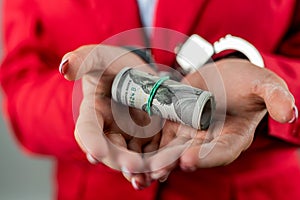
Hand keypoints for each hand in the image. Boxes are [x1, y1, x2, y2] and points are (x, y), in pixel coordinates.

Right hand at [59, 44, 159, 188]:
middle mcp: (108, 129)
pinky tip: (161, 172)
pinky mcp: (146, 138)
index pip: (87, 130)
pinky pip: (150, 154)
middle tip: (131, 168)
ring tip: (145, 179)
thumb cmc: (112, 63)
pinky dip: (155, 165)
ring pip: (129, 158)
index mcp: (92, 112)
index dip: (90, 142)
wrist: (135, 70)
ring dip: (137, 171)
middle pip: (110, 150)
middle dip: (119, 160)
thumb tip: (65, 69)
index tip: (95, 153)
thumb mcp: (97, 56)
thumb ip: (82, 59)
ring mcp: (127, 136)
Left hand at [149, 58, 295, 179]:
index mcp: (232, 137)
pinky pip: (158, 139)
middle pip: (190, 156)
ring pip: (170, 152)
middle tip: (156, 171)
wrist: (223, 76)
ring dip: (154, 163)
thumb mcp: (263, 85)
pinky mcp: (173, 125)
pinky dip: (146, 148)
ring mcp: (189, 134)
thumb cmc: (246, 83)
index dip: (206, 157)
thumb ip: (274, 97)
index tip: (188, 160)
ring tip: (137, 171)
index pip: (221, 151)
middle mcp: (209, 141)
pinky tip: (131, 155)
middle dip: (172, 164)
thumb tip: (289, 111)